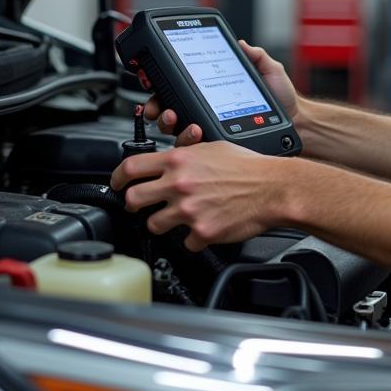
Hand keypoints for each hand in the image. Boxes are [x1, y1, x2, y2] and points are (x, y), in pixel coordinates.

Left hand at [110, 128, 285, 249]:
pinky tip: (204, 226)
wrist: (273, 188)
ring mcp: (188, 211)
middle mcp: (179, 184)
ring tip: (180, 217)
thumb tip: (169, 160)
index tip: (118, 183)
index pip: (131, 167)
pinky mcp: (201, 232)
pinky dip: (192, 237)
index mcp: (179, 160)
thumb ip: (185, 154)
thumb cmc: (248, 167)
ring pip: (154, 225)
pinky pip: (184, 242)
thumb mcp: (212, 147)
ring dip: (163, 223)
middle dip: (134, 204)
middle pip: (133, 199)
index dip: (117, 177)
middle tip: (141, 205)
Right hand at [142, 39, 299, 135]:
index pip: (178, 85)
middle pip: (167, 109)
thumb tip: (241, 43)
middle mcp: (205, 109)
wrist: (295, 122)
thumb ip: (255, 55)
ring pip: (175, 129)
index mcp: (210, 89)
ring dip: (169, 123)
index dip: (160, 83)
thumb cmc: (282, 99)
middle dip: (157, 107)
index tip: (152, 77)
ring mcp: (208, 129)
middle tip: (162, 106)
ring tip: (177, 118)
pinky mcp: (215, 146)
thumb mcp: (269, 70)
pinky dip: (187, 139)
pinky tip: (195, 131)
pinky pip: (193, 147)